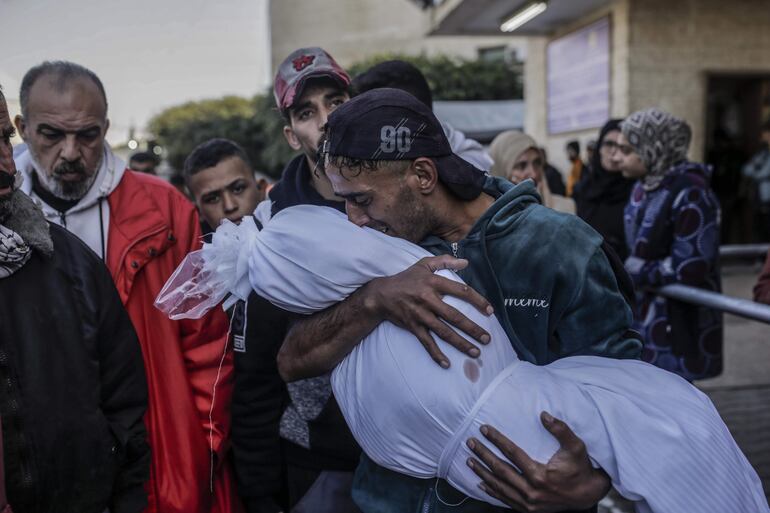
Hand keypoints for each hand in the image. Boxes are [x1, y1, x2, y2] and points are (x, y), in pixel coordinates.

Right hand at [364, 255, 492, 367]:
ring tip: (476, 352)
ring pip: (443, 332)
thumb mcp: (424, 264)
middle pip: (454, 316)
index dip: (477, 301)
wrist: (381, 294)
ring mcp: (420, 315)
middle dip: (472, 329)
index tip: (490, 311)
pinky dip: (436, 354)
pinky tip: (446, 364)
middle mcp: (428, 299)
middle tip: (487, 339)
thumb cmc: (406, 278)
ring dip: (460, 343)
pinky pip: (426, 342)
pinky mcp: (413, 326)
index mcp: (433, 283)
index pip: (461, 291)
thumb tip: (465, 262)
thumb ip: (445, 261)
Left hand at [466, 412, 610, 511]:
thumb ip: (561, 430)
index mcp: (540, 475)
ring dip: (482, 473)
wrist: (587, 494)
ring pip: (499, 486)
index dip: (497, 440)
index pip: (512, 454)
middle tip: (470, 443)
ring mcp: (529, 503)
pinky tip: (481, 484)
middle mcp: (531, 491)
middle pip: (500, 470)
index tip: (484, 429)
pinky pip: (505, 500)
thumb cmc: (580, 468)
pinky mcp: (528, 509)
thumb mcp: (576, 446)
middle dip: (483, 455)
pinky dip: (492, 492)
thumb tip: (544, 414)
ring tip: (469, 460)